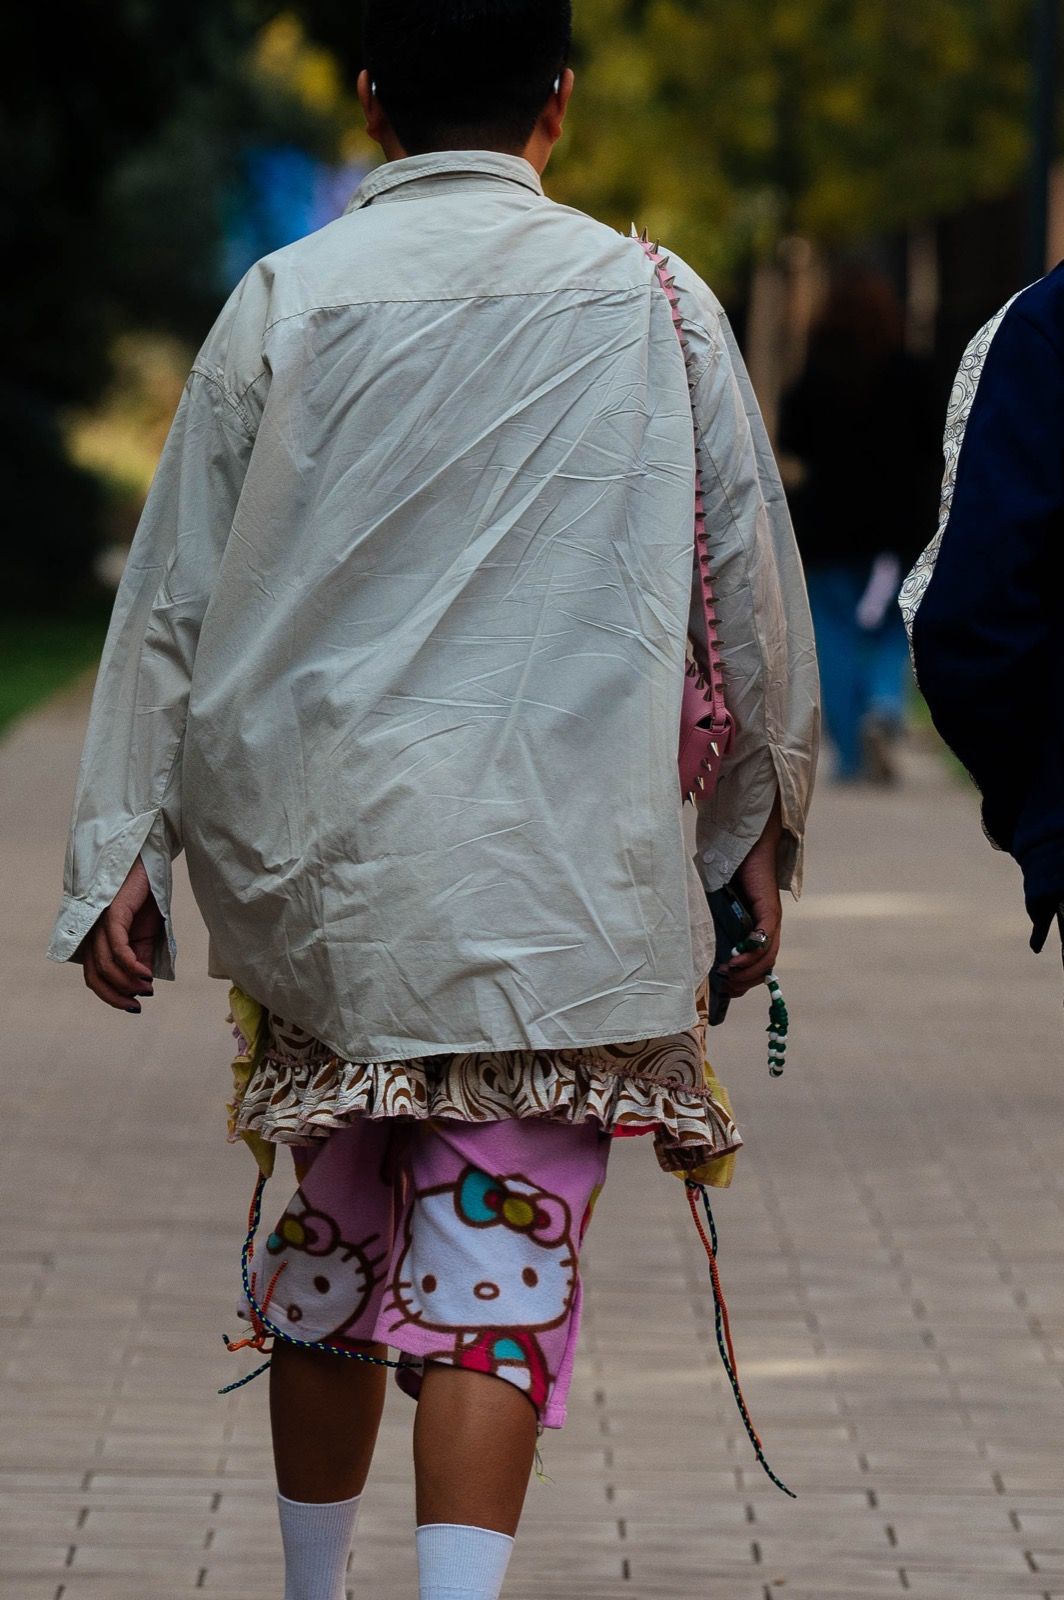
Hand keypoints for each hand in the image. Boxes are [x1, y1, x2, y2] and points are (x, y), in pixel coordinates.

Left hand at [81, 858, 163, 1011]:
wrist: (149, 863)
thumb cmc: (145, 897)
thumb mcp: (147, 934)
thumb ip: (142, 958)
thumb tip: (143, 985)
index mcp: (97, 940)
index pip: (95, 977)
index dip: (111, 996)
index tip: (134, 1007)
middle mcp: (92, 934)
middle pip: (95, 975)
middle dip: (116, 995)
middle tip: (137, 1006)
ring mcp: (99, 924)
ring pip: (105, 964)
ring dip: (127, 982)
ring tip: (147, 988)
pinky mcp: (112, 913)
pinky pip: (116, 947)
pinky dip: (130, 965)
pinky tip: (145, 974)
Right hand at [722, 795, 782, 997]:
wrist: (742, 844)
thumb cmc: (726, 871)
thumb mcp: (715, 904)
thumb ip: (711, 922)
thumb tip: (691, 943)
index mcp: (757, 929)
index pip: (758, 965)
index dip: (744, 981)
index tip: (725, 990)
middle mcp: (768, 927)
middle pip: (764, 967)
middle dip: (744, 982)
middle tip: (723, 987)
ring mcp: (771, 920)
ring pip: (767, 957)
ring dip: (746, 972)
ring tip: (726, 976)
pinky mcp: (769, 909)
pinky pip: (764, 939)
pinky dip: (751, 953)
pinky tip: (735, 961)